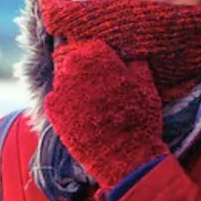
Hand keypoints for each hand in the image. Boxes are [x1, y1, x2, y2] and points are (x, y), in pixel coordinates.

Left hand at [45, 40, 168, 188]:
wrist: (125, 155)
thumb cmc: (140, 117)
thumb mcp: (146, 85)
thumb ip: (135, 63)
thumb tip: (129, 53)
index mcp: (98, 59)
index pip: (93, 46)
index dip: (102, 55)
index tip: (109, 64)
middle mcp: (74, 70)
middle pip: (74, 59)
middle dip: (85, 67)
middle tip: (100, 81)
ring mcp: (61, 92)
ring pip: (64, 78)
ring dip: (74, 84)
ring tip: (90, 97)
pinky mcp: (54, 112)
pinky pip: (54, 98)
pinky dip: (63, 101)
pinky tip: (78, 110)